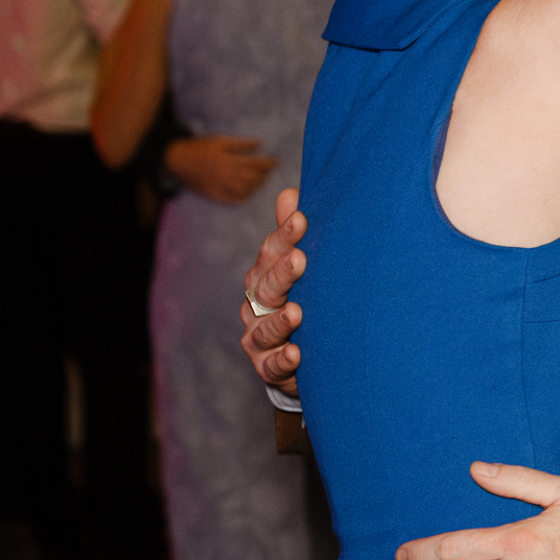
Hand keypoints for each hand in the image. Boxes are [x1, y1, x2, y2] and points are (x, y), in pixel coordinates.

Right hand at [167, 135, 276, 204]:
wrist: (177, 159)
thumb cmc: (201, 148)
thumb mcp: (221, 141)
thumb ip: (242, 144)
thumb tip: (261, 143)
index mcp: (229, 160)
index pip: (256, 163)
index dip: (269, 163)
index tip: (277, 161)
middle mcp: (226, 174)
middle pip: (252, 178)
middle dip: (265, 175)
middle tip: (269, 172)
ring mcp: (220, 185)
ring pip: (244, 190)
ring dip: (257, 187)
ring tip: (262, 181)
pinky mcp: (213, 193)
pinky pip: (231, 200)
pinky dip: (242, 198)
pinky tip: (248, 194)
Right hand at [240, 188, 306, 393]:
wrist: (302, 355)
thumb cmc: (302, 300)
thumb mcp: (297, 266)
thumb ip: (292, 236)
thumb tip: (290, 192)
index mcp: (265, 276)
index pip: (272, 252)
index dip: (285, 236)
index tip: (302, 220)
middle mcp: (257, 305)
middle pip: (266, 288)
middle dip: (282, 274)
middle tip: (300, 260)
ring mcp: (259, 337)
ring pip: (265, 328)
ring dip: (280, 321)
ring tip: (297, 313)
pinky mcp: (267, 367)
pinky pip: (272, 365)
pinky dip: (283, 359)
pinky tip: (296, 353)